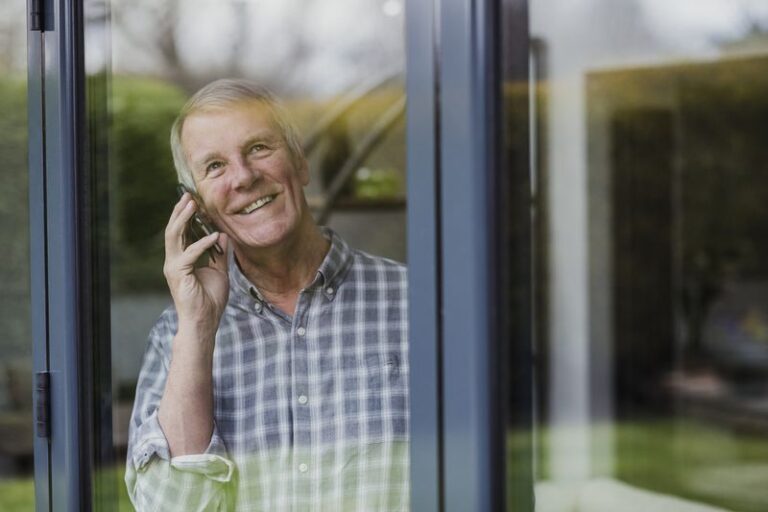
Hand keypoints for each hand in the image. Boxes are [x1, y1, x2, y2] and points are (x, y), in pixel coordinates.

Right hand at [163, 192, 229, 341]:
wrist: (204, 321)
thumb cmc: (210, 300)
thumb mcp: (220, 272)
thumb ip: (220, 254)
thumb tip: (223, 235)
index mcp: (182, 260)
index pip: (181, 233)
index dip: (186, 216)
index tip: (194, 201)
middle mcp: (174, 261)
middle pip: (173, 230)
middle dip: (180, 211)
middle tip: (188, 195)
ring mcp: (174, 267)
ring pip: (174, 236)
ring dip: (183, 219)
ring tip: (191, 204)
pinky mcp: (178, 274)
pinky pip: (189, 254)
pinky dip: (202, 243)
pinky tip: (213, 236)